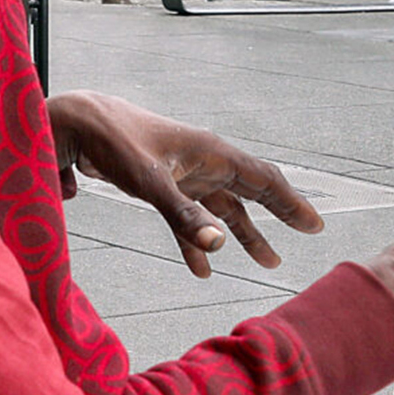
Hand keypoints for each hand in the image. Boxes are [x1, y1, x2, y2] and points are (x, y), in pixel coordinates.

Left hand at [47, 90, 323, 277]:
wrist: (79, 125)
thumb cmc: (116, 143)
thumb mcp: (152, 182)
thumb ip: (185, 217)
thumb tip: (219, 246)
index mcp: (211, 153)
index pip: (263, 179)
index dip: (291, 202)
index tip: (314, 224)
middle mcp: (204, 163)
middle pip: (252, 192)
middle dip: (278, 214)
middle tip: (307, 232)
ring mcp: (185, 175)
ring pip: (224, 209)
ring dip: (244, 235)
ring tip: (267, 261)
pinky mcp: (164, 186)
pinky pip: (190, 220)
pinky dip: (197, 243)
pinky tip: (201, 269)